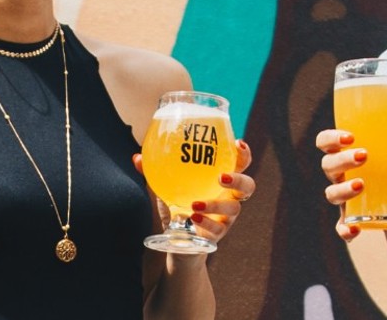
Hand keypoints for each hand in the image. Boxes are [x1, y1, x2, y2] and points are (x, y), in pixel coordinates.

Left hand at [132, 140, 255, 243]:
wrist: (178, 243)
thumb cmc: (176, 208)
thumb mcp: (165, 189)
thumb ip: (154, 173)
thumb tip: (137, 157)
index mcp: (220, 182)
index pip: (240, 165)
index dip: (244, 154)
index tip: (237, 143)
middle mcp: (229, 198)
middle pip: (248, 186)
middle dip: (239, 179)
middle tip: (222, 177)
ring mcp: (226, 218)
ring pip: (234, 210)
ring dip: (216, 205)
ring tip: (196, 204)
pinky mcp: (218, 235)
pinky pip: (217, 229)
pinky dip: (206, 223)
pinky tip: (192, 218)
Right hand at [315, 129, 386, 240]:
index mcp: (349, 155)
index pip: (326, 143)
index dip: (331, 138)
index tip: (350, 137)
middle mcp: (342, 176)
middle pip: (328, 165)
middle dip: (342, 160)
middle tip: (364, 156)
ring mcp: (346, 200)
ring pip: (331, 194)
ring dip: (343, 189)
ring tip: (361, 185)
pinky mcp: (354, 220)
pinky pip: (342, 227)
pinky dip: (345, 229)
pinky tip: (355, 229)